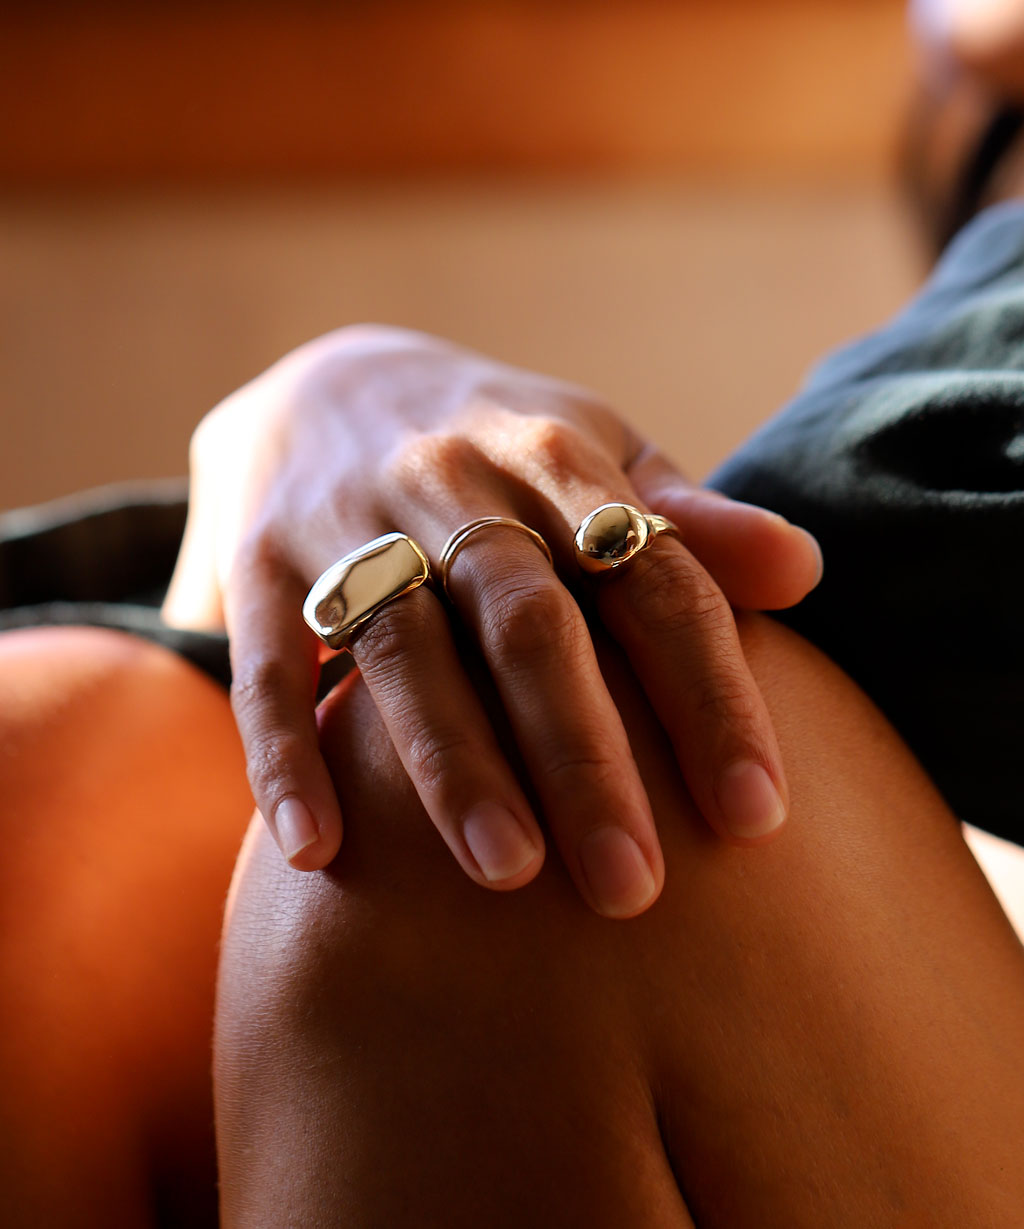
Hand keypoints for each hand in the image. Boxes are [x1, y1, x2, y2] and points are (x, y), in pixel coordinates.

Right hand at [164, 326, 820, 916]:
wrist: (326, 380)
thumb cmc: (494, 446)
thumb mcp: (596, 453)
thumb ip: (687, 521)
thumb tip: (805, 570)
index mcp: (558, 458)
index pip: (653, 579)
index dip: (708, 693)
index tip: (757, 816)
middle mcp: (454, 484)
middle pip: (530, 623)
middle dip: (583, 754)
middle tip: (633, 887)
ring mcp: (349, 523)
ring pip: (406, 647)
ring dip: (454, 763)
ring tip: (508, 873)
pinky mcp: (261, 567)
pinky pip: (267, 664)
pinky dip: (288, 754)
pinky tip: (319, 853)